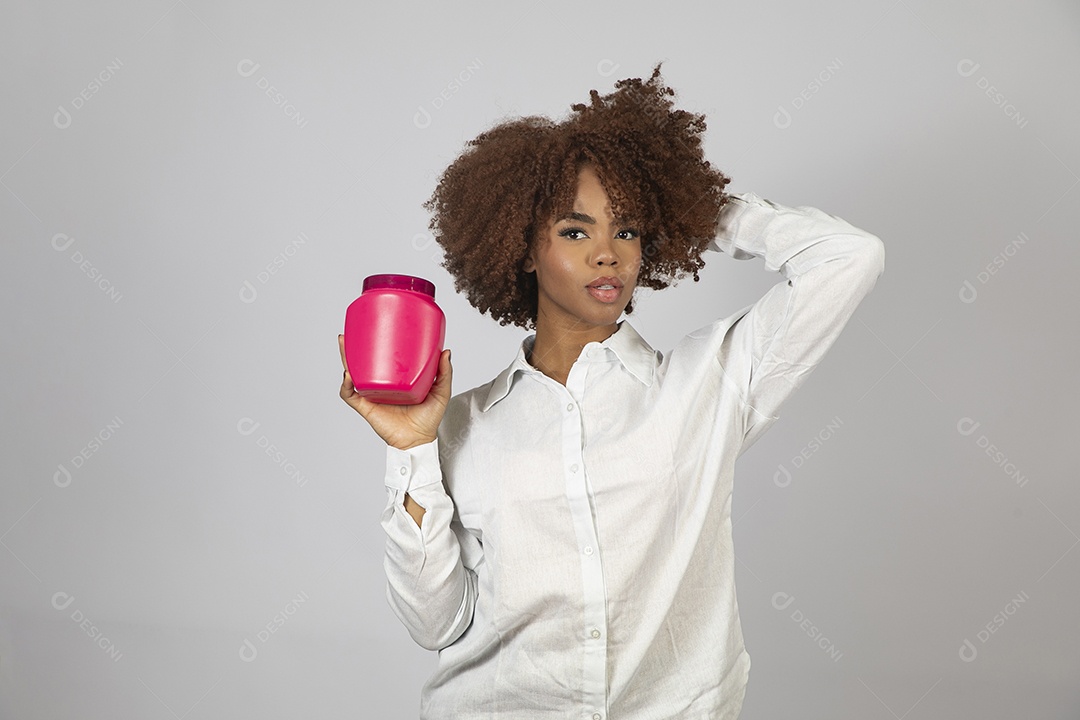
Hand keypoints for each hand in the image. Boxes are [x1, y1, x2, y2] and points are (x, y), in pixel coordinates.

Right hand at [338, 334, 451, 450]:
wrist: (418, 440)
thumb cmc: (428, 419)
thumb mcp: (440, 392)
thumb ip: (444, 373)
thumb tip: (446, 351)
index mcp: (395, 379)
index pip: (383, 358)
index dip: (376, 345)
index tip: (376, 329)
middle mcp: (381, 385)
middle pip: (362, 363)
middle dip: (353, 347)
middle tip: (351, 332)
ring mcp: (372, 394)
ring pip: (352, 374)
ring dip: (345, 359)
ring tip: (344, 343)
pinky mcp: (366, 406)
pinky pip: (350, 395)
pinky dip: (346, 385)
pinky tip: (349, 374)